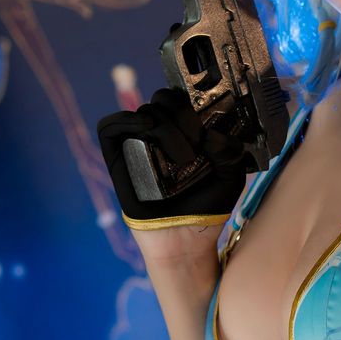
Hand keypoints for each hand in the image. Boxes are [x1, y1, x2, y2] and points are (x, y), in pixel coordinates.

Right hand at [97, 85, 250, 227]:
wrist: (186, 240)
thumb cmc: (206, 207)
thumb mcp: (230, 176)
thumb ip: (229, 149)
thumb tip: (209, 133)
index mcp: (184, 132)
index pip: (181, 99)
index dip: (191, 102)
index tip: (207, 124)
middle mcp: (160, 134)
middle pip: (161, 100)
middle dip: (181, 113)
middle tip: (196, 140)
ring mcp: (137, 144)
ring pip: (143, 111)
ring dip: (165, 126)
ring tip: (182, 156)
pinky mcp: (116, 158)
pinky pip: (110, 127)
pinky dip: (126, 120)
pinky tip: (147, 127)